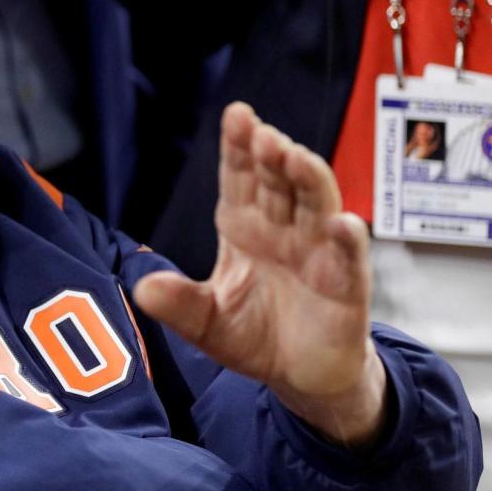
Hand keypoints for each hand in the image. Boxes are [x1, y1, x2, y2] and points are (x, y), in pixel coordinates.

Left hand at [134, 102, 386, 449]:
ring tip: (296, 158)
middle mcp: (282, 230)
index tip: (237, 114)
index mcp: (245, 228)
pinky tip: (341, 224)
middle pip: (278, 183)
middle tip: (263, 135)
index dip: (238, 147)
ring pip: (315, 206)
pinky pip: (348, 258)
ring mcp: (317, 252)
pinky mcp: (346, 285)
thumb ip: (178, 303)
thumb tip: (143, 288)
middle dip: (271, 156)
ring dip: (308, 181)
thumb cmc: (255, 336)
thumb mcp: (205, 322)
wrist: (300, 376)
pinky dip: (346, 239)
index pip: (240, 179)